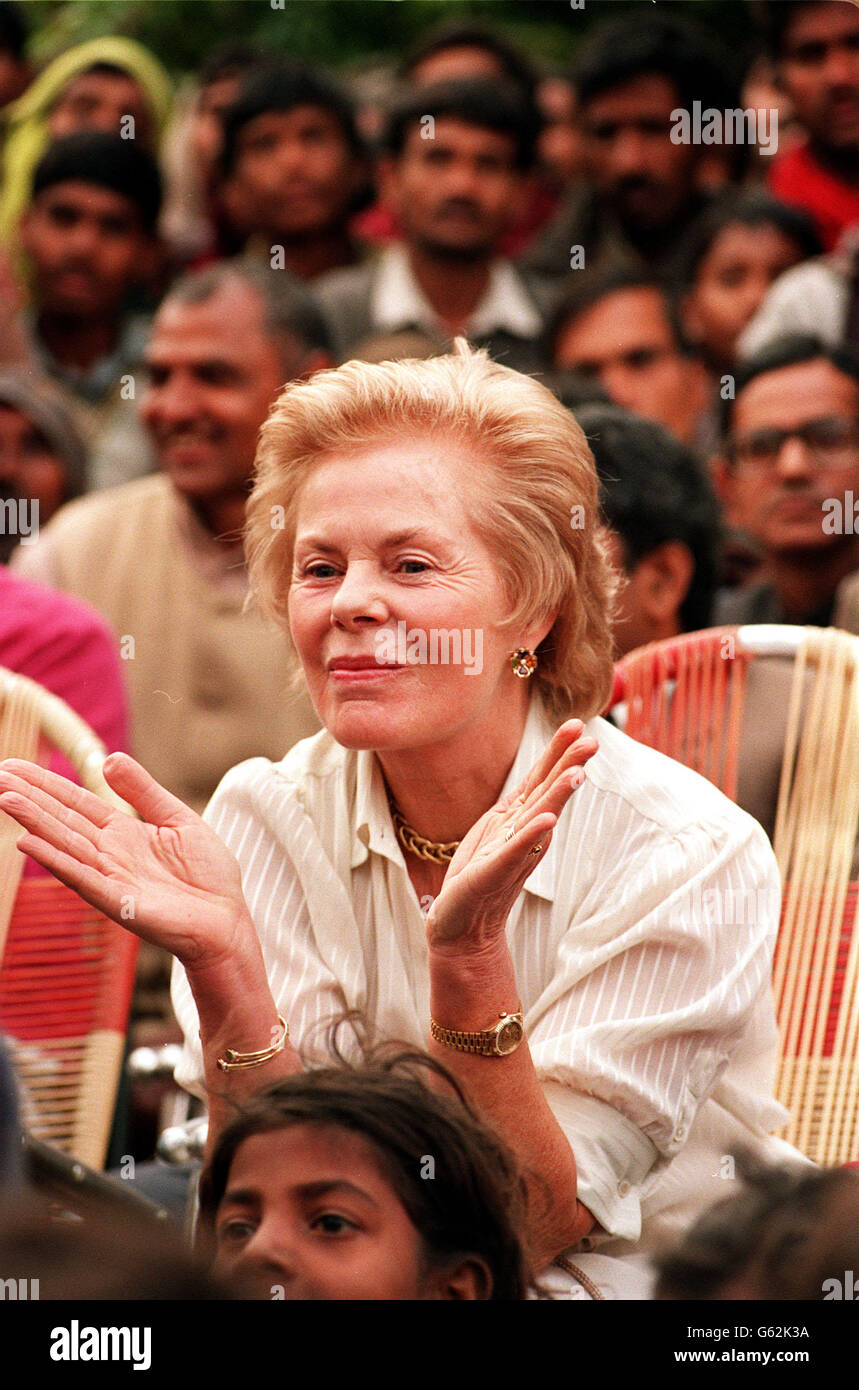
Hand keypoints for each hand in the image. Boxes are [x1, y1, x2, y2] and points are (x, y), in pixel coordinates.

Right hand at [0, 753, 252, 967]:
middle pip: (62, 820)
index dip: (47, 784)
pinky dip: (56, 860)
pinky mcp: (118, 900)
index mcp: (123, 833)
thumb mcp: (178, 818)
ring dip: (35, 823)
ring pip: (65, 844)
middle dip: (30, 799)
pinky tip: (30, 843)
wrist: (228, 920)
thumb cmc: (207, 875)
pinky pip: (82, 877)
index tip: (14, 767)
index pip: (76, 803)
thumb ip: (144, 791)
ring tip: (6, 799)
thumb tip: (109, 758)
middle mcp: (109, 854)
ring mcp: (110, 877)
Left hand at [425, 720, 596, 952]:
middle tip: (592, 741)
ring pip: (540, 817)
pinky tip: (546, 821)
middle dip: (568, 765)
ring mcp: (512, 853)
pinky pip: (515, 850)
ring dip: (558, 795)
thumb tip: (545, 776)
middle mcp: (524, 834)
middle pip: (548, 793)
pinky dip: (531, 835)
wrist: (461, 924)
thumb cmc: (477, 875)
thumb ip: (520, 805)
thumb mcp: (496, 829)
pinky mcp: (495, 873)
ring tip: (576, 772)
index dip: (558, 751)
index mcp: (520, 819)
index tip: (578, 723)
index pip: (542, 779)